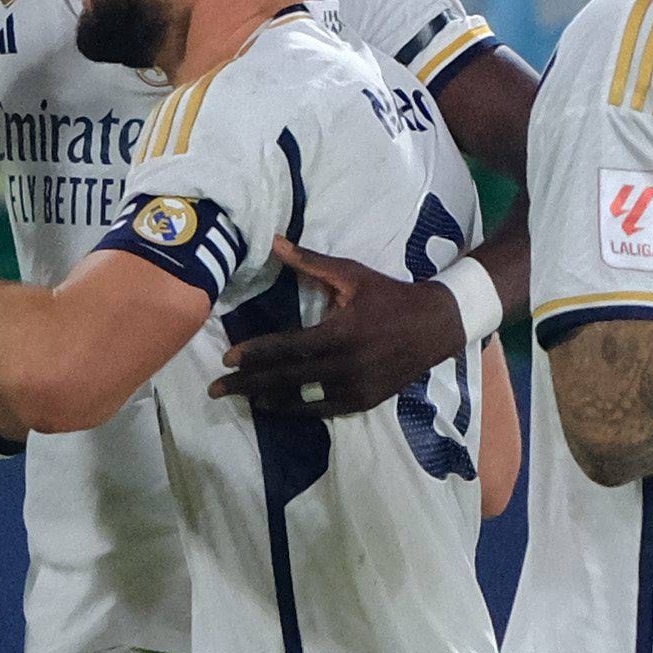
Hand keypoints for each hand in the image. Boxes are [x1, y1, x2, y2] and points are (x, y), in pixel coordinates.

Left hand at [210, 237, 465, 415]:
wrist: (436, 326)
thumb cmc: (389, 296)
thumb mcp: (352, 274)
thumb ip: (311, 263)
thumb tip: (273, 242)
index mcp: (341, 332)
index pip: (288, 348)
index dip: (255, 354)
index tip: (228, 358)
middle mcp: (346, 365)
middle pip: (287, 378)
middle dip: (248, 383)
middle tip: (216, 388)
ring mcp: (356, 387)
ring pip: (302, 399)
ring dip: (267, 399)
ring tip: (239, 398)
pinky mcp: (364, 401)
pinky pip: (322, 410)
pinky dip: (295, 410)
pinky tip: (273, 406)